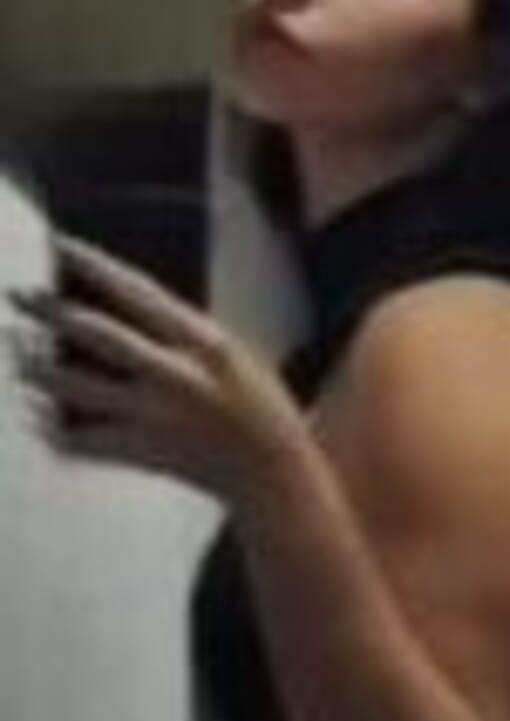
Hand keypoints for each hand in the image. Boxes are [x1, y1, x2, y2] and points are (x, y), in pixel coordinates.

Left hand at [11, 235, 305, 502]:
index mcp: (204, 343)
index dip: (93, 264)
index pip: (136, 291)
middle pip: (95, 335)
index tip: (57, 245)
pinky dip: (53, 429)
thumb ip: (183, 329)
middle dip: (48, 311)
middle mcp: (176, 377)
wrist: (273, 475)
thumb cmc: (256, 406)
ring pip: (76, 389)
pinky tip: (38, 416)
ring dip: (37, 369)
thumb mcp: (233, 352)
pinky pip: (82, 442)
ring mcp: (156, 418)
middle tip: (17, 295)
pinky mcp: (144, 454)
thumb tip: (123, 300)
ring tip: (18, 355)